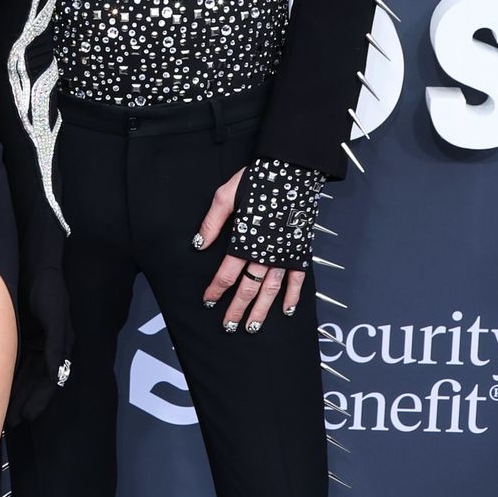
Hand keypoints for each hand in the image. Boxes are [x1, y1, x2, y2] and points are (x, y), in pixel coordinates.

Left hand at [7, 263, 72, 424]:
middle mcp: (46, 347)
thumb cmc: (48, 288)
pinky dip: (7, 377)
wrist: (33, 264)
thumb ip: (55, 344)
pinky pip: (13, 361)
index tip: (27, 417)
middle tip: (10, 423)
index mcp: (58, 345)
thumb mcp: (53, 315)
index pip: (49, 380)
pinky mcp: (19, 335)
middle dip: (23, 402)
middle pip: (34, 382)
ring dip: (15, 394)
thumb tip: (54, 373)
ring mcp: (32, 342)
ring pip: (23, 375)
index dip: (39, 399)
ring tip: (3, 415)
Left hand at [192, 165, 306, 330]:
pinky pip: (297, 279)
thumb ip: (212, 223)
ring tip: (252, 327)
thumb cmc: (256, 180)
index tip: (208, 301)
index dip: (216, 290)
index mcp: (244, 241)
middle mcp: (264, 252)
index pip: (226, 275)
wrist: (292, 169)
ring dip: (261, 310)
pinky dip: (292, 296)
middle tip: (228, 326)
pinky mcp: (299, 250)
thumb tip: (198, 245)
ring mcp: (283, 253)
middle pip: (247, 288)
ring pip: (270, 290)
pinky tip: (286, 310)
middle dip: (236, 309)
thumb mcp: (225, 196)